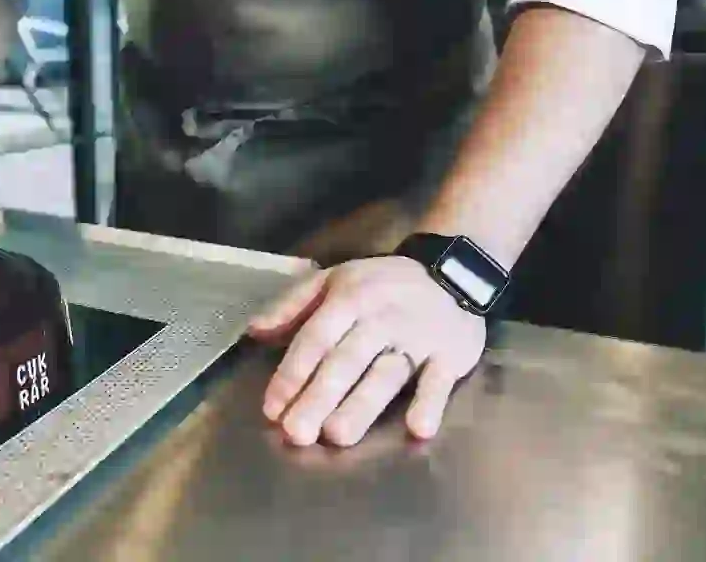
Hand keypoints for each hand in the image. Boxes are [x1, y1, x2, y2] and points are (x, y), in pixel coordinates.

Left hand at [247, 256, 484, 446]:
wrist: (452, 270)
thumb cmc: (380, 285)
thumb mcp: (332, 280)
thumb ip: (292, 306)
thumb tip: (253, 331)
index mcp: (348, 299)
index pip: (315, 339)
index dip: (292, 374)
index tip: (272, 409)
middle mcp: (380, 319)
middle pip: (346, 362)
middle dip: (319, 397)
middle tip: (296, 433)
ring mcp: (417, 338)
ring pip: (386, 374)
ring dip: (362, 405)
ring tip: (338, 436)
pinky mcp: (451, 354)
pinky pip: (439, 380)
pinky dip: (430, 403)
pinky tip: (418, 428)